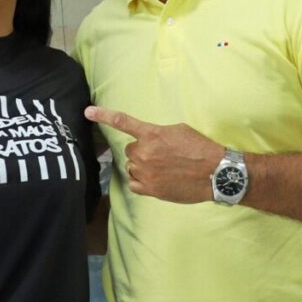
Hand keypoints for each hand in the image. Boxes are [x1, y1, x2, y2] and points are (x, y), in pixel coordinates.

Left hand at [84, 106, 223, 203]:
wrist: (214, 172)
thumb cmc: (200, 148)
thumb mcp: (178, 130)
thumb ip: (158, 133)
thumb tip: (149, 139)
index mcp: (151, 134)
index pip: (122, 122)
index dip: (103, 115)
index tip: (88, 112)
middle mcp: (144, 152)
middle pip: (131, 150)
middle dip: (142, 151)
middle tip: (162, 155)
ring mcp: (145, 172)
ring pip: (132, 167)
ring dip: (142, 166)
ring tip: (163, 168)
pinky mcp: (149, 189)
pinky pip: (133, 183)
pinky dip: (141, 181)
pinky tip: (156, 179)